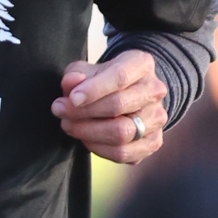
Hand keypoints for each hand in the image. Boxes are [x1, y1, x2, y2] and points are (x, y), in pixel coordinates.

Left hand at [52, 49, 166, 164]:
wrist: (129, 95)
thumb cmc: (104, 80)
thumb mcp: (87, 70)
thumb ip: (76, 74)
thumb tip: (71, 83)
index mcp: (142, 65)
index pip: (120, 77)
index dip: (93, 90)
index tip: (71, 99)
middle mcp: (155, 91)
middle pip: (118, 105)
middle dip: (83, 112)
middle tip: (60, 111)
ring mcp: (157, 118)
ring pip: (121, 132)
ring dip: (88, 132)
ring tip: (69, 125)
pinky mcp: (153, 142)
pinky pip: (123, 153)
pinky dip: (99, 148)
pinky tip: (86, 139)